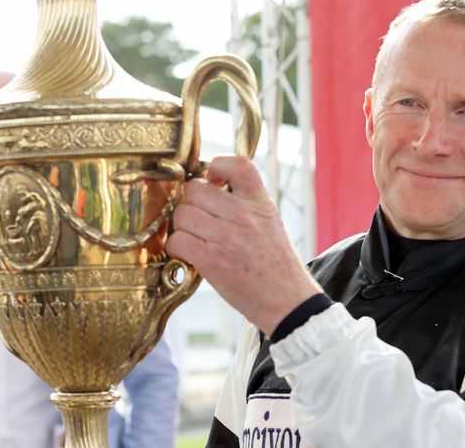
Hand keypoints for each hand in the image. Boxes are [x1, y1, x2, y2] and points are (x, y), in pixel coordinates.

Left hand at [166, 156, 322, 334]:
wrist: (286, 299)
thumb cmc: (276, 264)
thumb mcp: (270, 220)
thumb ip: (246, 201)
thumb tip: (213, 187)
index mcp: (260, 202)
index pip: (237, 164)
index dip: (217, 166)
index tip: (213, 181)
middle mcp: (243, 214)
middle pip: (194, 190)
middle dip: (191, 203)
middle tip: (198, 217)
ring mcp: (226, 236)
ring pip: (181, 214)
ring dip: (182, 226)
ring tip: (195, 237)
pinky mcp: (211, 259)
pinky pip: (177, 240)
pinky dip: (177, 247)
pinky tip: (189, 253)